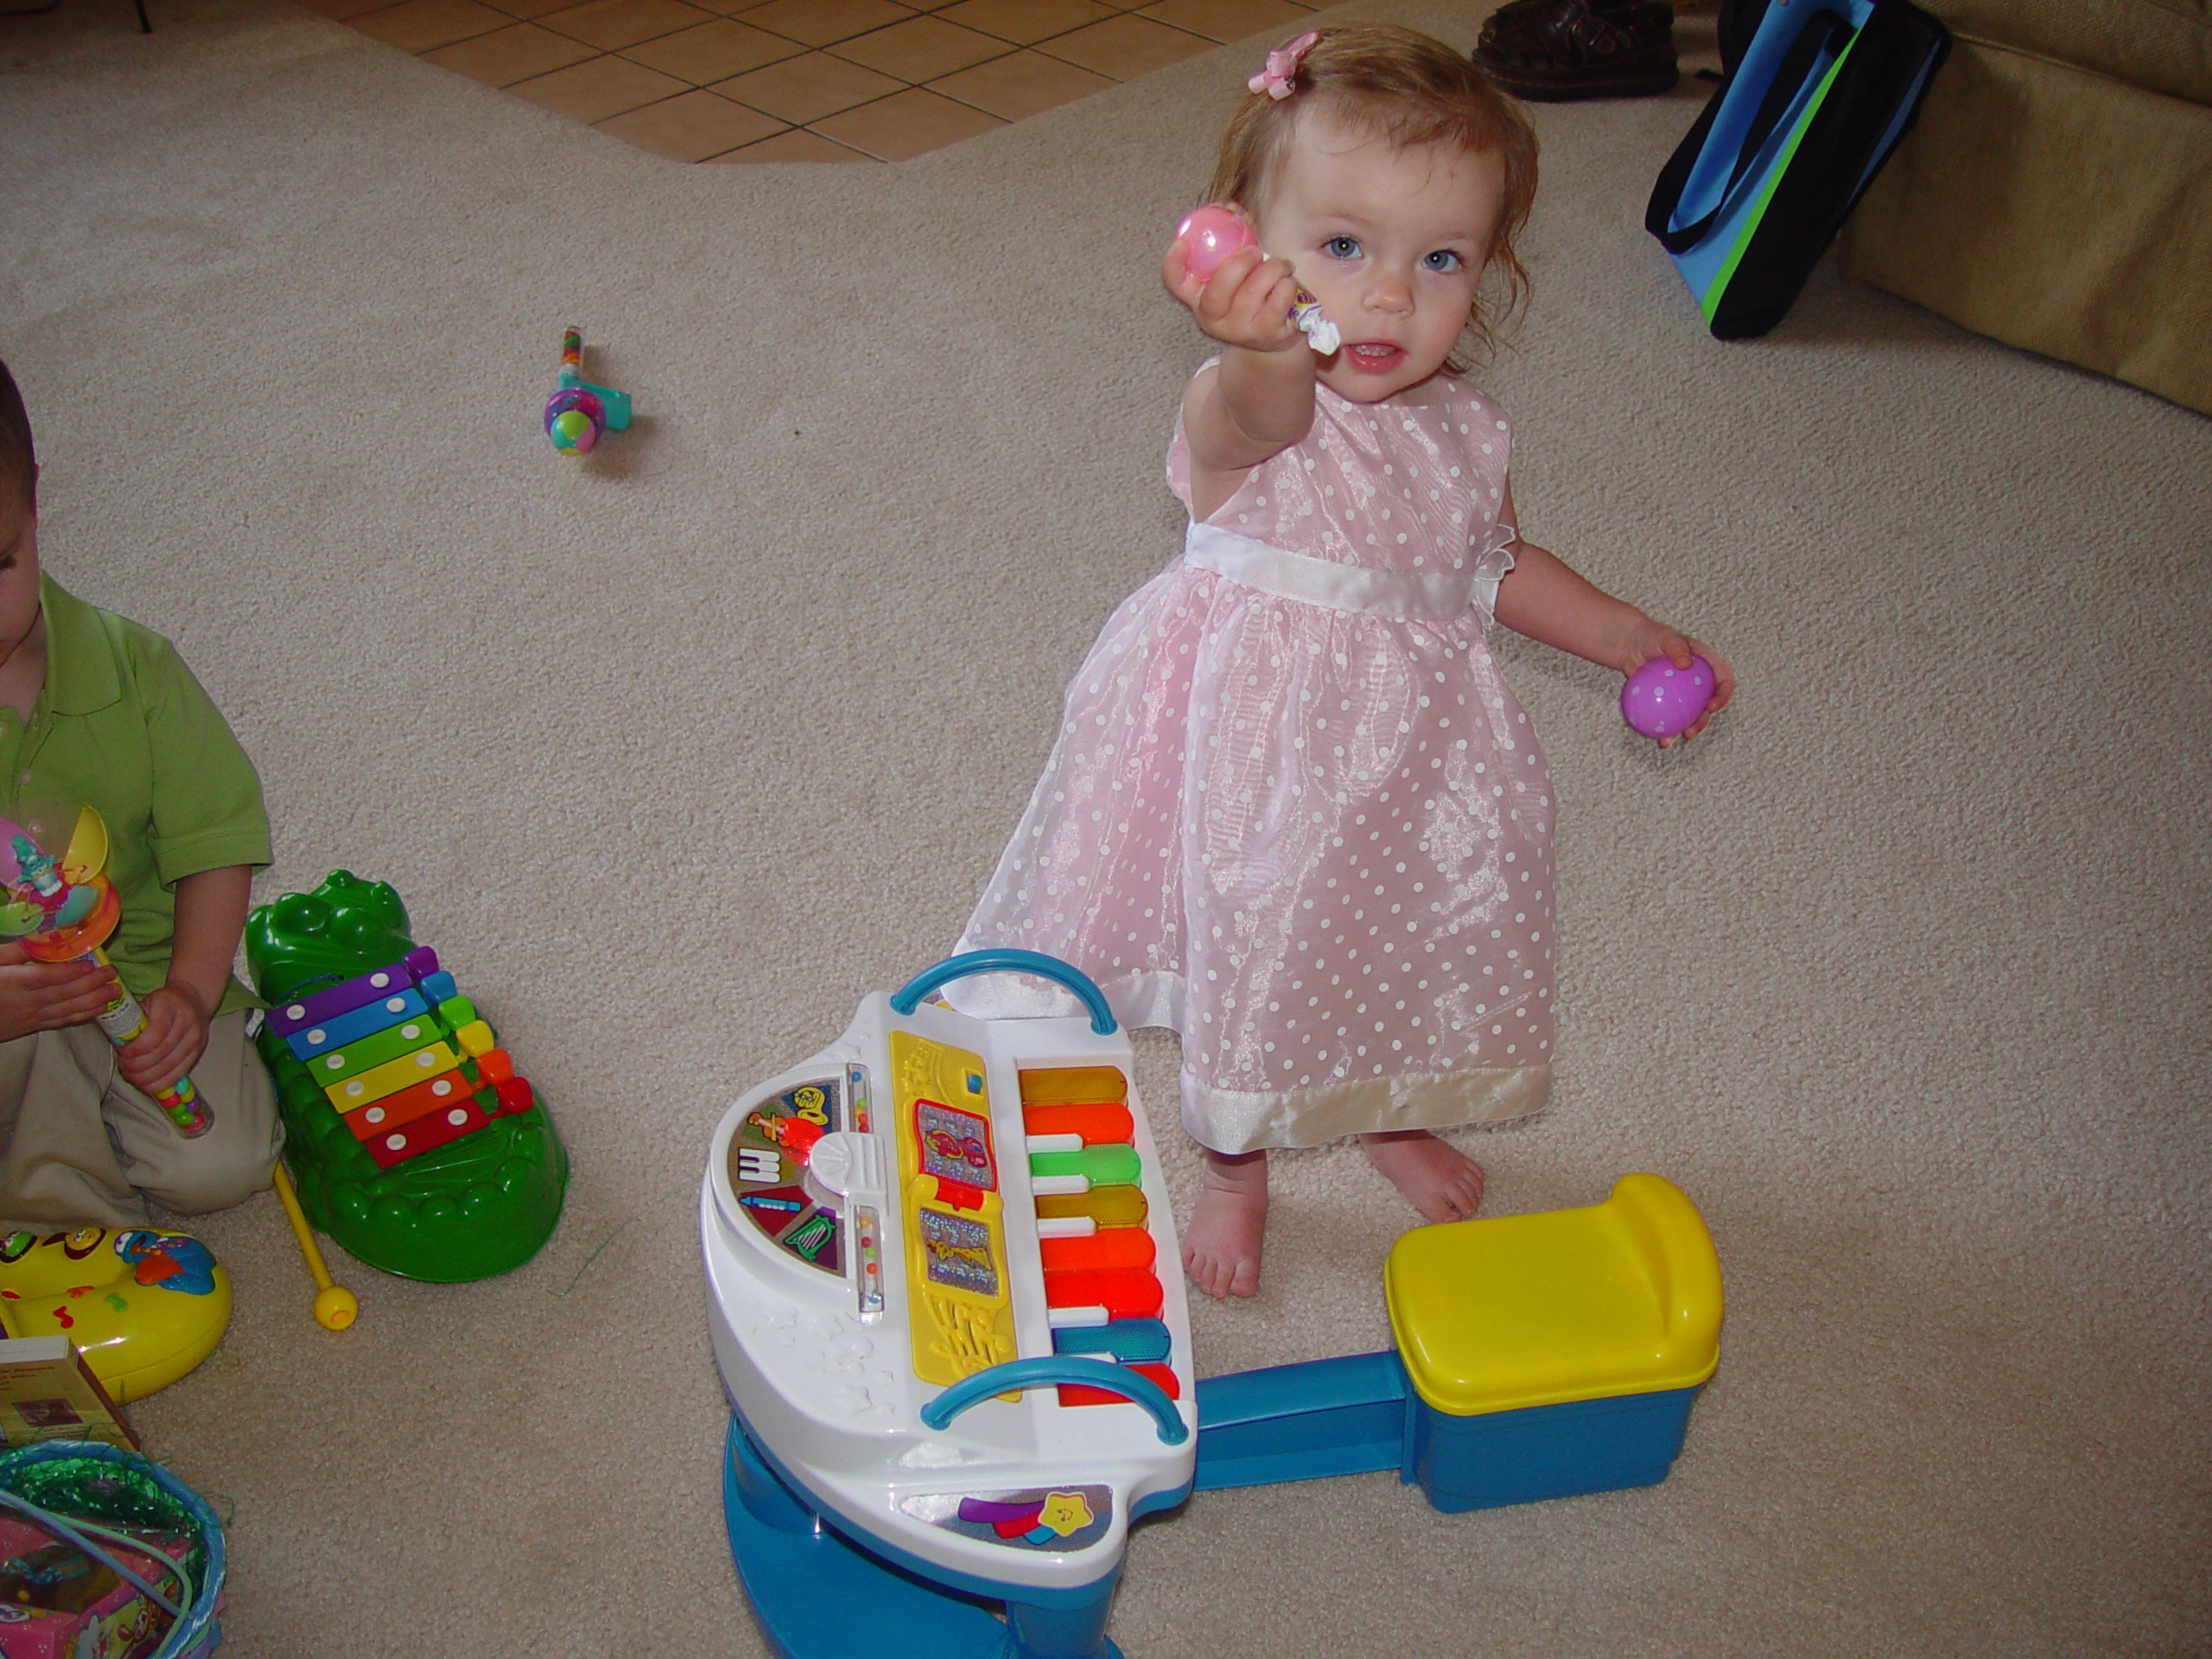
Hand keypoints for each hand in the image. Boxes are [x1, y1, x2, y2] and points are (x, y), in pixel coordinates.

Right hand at [0, 941, 118, 1043]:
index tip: (91, 965)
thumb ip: (12, 953)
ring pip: (65, 1010)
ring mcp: (29, 1017)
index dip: (69, 973)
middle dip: (90, 985)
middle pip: (61, 994)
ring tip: (114, 993)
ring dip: (92, 1002)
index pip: (45, 978)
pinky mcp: (30, 1027)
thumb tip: (37, 938)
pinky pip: (59, 1022)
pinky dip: (80, 1016)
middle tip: (113, 975)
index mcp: (12, 983)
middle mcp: (24, 1002)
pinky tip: (97, 1010)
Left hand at [117, 983, 210, 1096]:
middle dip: (136, 1066)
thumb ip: (132, 1020)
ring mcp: (195, 1040)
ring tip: (131, 1075)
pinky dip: (159, 1083)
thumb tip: (117, 1042)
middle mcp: (188, 1024)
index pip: (154, 1034)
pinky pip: (177, 1074)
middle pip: (161, 1054)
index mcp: (171, 1007)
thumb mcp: (145, 1002)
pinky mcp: (197, 1053)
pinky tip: (145, 1082)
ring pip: (168, 1068)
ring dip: (145, 1077)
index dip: (135, 1049)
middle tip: (123, 1066)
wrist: (193, 1000)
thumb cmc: (164, 1002)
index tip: (122, 1053)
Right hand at [1161, 238, 1304, 356]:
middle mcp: (1213, 319)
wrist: (1275, 334)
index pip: (1175, 283)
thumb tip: (1227, 207)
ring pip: (1253, 293)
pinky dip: (1287, 284)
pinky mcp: (1267, 335)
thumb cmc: (1252, 293)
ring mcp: (1239, 331)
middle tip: (1254, 251)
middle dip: (1237, 265)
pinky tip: (1288, 283)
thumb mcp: (1237, 268)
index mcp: (1198, 298)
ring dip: (1273, 269)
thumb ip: (1230, 238)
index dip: (1173, 263)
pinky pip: (1278, 301)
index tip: (1182, 242)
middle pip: (1217, 293)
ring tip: (1282, 265)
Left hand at [1621, 620, 1734, 748]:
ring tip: (1674, 739)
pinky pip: (1670, 717)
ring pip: (1689, 715)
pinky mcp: (1666, 701)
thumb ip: (1677, 647)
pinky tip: (1659, 739)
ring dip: (1685, 729)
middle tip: (1692, 730)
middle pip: (1708, 704)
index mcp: (1706, 665)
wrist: (1631, 645)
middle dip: (1703, 721)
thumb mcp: (1666, 637)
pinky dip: (1666, 728)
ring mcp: (1683, 693)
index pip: (1723, 680)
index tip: (1712, 706)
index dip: (1723, 695)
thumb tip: (1686, 664)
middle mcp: (1698, 682)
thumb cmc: (1652, 636)